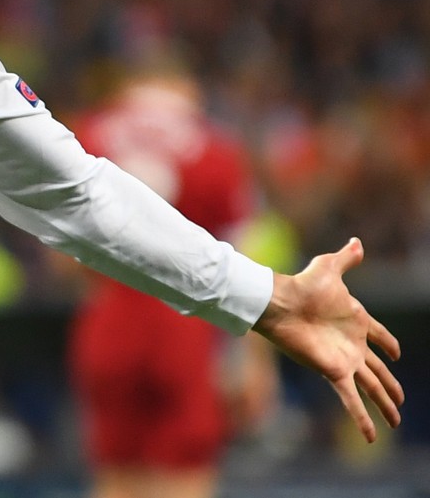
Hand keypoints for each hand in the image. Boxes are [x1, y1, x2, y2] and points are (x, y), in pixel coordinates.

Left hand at [252, 238, 402, 441]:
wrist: (279, 303)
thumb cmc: (302, 285)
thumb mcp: (329, 268)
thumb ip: (345, 259)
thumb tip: (357, 242)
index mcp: (356, 321)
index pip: (380, 336)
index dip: (389, 344)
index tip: (397, 354)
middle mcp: (353, 344)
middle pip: (378, 371)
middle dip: (391, 387)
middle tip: (400, 401)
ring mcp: (345, 360)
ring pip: (372, 388)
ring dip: (384, 406)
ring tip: (395, 422)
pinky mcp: (334, 372)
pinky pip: (351, 399)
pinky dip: (361, 418)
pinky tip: (370, 436)